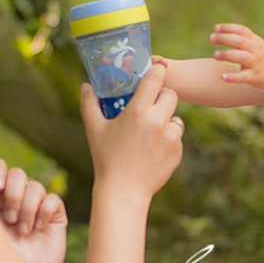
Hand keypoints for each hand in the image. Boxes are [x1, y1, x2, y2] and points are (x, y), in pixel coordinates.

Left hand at [0, 159, 67, 262]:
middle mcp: (14, 197)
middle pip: (16, 173)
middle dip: (13, 193)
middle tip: (9, 217)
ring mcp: (35, 205)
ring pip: (34, 187)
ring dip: (27, 208)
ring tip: (22, 231)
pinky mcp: (53, 215)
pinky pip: (52, 200)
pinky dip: (44, 213)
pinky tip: (37, 229)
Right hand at [80, 61, 183, 198]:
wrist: (123, 191)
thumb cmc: (106, 159)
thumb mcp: (94, 129)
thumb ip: (89, 104)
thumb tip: (85, 86)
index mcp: (138, 111)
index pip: (156, 77)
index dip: (157, 71)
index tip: (155, 71)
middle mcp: (158, 121)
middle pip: (171, 94)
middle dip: (161, 96)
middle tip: (149, 105)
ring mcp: (171, 137)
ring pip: (176, 116)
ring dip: (166, 118)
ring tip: (150, 130)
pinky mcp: (178, 151)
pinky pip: (177, 136)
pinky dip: (168, 138)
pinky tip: (153, 148)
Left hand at [209, 23, 263, 89]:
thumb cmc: (262, 56)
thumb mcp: (255, 43)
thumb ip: (240, 37)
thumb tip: (217, 31)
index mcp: (254, 40)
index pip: (242, 30)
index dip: (228, 28)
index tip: (216, 28)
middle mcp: (255, 50)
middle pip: (240, 41)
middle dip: (225, 38)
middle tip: (211, 38)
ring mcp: (255, 63)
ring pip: (241, 57)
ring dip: (227, 55)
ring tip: (215, 55)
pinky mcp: (254, 76)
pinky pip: (243, 76)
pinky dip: (232, 77)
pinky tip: (222, 77)